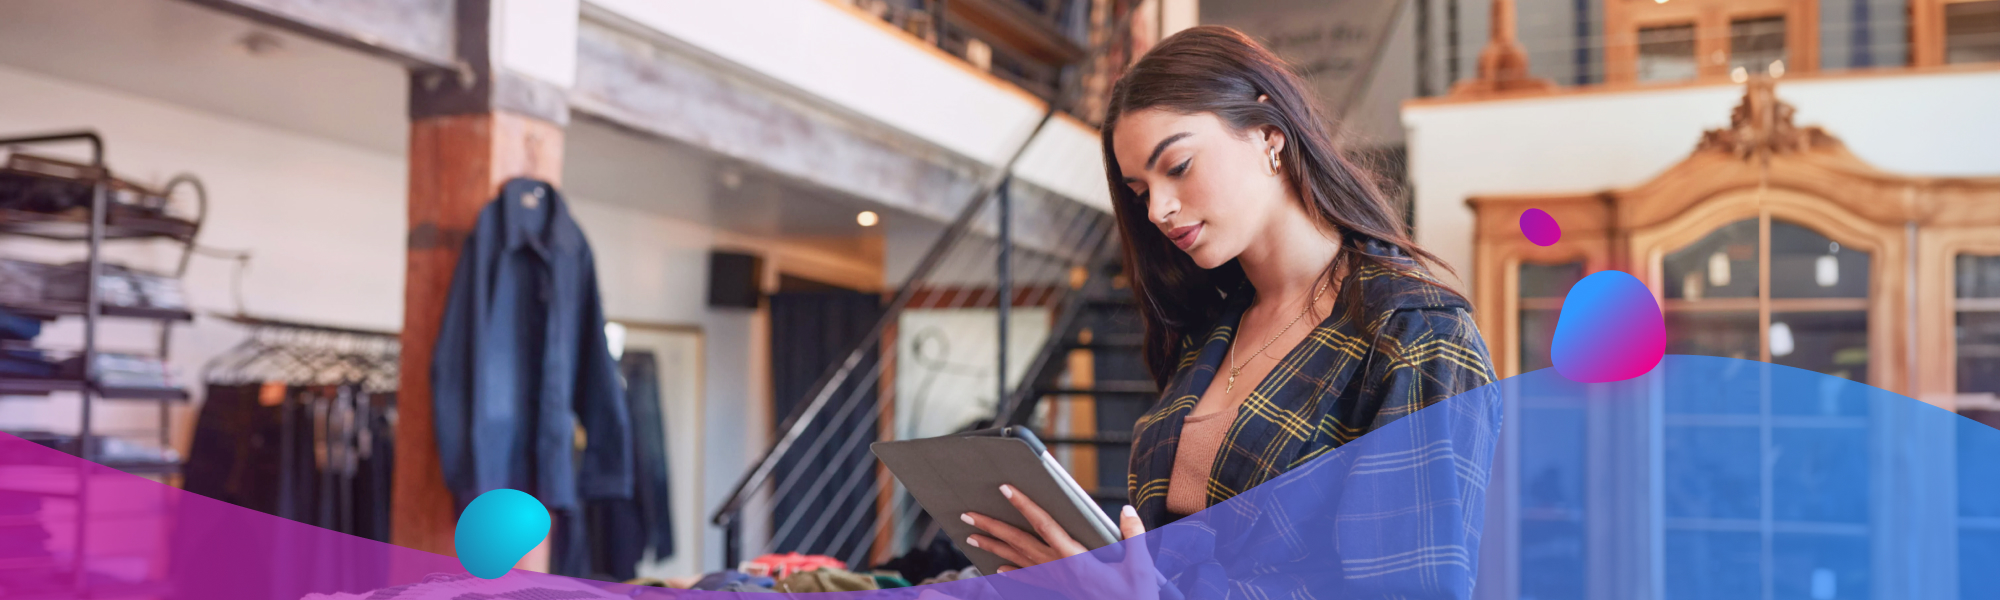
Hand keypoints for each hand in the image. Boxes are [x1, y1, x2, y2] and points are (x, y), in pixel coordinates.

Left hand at [962, 485, 1159, 598]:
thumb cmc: (1133, 596)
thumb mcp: (1140, 566)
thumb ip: (1133, 535)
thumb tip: (1127, 510)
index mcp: (1075, 558)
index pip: (1044, 525)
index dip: (1024, 505)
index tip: (1005, 489)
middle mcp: (1059, 569)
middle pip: (1019, 542)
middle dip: (992, 526)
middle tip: (968, 514)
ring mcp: (1056, 581)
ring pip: (1018, 560)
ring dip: (993, 546)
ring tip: (971, 536)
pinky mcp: (1060, 589)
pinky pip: (1029, 580)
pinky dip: (1012, 573)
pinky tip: (997, 569)